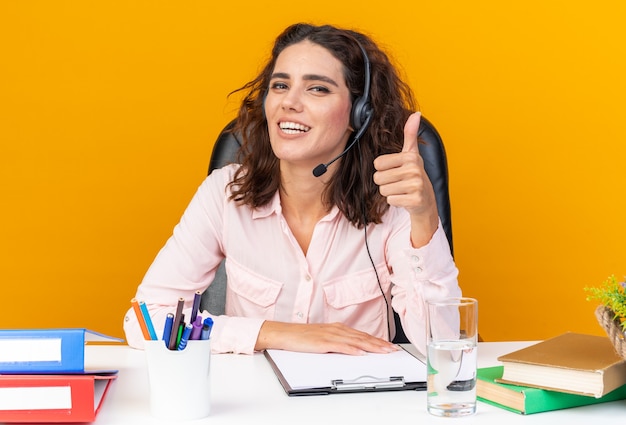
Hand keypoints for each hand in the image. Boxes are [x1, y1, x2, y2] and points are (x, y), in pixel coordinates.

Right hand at [255, 321, 398, 354]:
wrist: (284, 333)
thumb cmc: (300, 337)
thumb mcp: (322, 339)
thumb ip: (337, 343)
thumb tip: (352, 351)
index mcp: (337, 328)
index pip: (361, 335)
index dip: (377, 340)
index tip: (389, 346)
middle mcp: (336, 329)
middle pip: (362, 337)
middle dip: (379, 344)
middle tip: (393, 349)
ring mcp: (330, 335)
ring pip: (355, 341)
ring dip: (371, 346)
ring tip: (384, 351)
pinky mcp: (323, 342)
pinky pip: (341, 346)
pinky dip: (352, 349)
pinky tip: (361, 353)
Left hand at [372, 112, 438, 245]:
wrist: (426, 199)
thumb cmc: (414, 175)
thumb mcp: (412, 154)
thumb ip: (410, 134)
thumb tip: (416, 114)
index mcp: (410, 157)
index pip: (377, 164)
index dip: (383, 169)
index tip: (395, 170)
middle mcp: (414, 170)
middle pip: (378, 178)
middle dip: (385, 182)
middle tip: (398, 182)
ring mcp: (416, 186)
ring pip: (383, 190)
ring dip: (390, 192)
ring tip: (401, 190)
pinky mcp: (415, 200)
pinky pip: (390, 200)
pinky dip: (395, 201)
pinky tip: (404, 198)